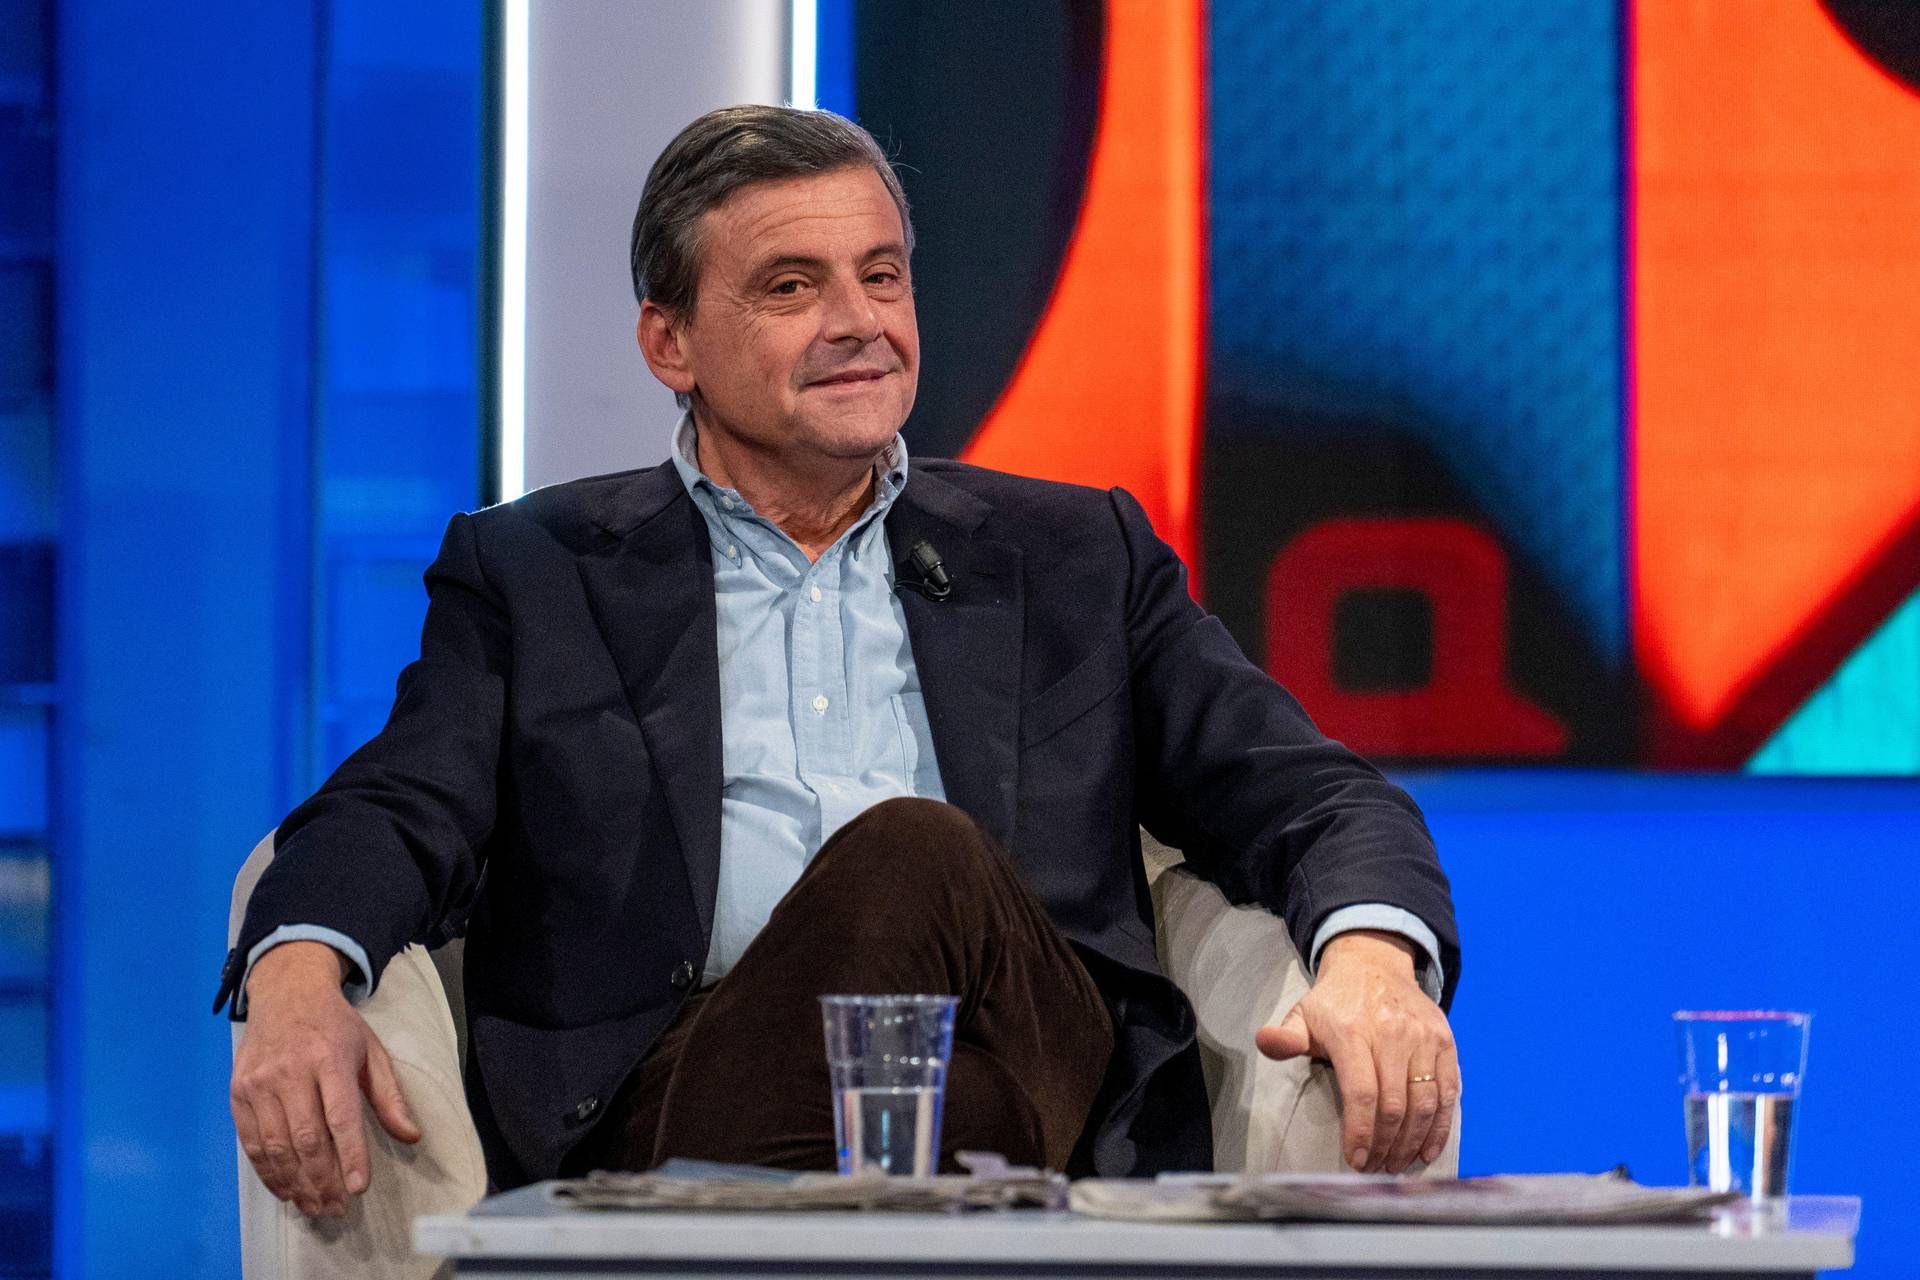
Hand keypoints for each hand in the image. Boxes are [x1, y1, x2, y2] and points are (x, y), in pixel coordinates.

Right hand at [230, 941, 421, 1216]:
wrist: (286, 991)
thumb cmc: (336, 1025)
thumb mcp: (371, 1050)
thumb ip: (389, 1096)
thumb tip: (412, 1136)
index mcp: (331, 1058)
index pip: (341, 1117)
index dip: (350, 1155)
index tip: (359, 1187)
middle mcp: (291, 1072)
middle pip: (306, 1138)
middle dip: (323, 1180)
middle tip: (337, 1208)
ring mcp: (259, 1083)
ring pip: (276, 1147)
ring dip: (295, 1183)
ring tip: (314, 1206)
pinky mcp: (238, 1092)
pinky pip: (252, 1142)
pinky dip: (268, 1172)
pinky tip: (286, 1189)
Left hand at [1254, 929, 1458, 1173]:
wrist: (1374, 964)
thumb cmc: (1335, 1002)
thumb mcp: (1302, 1014)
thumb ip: (1285, 1037)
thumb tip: (1264, 1042)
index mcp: (1352, 1032)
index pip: (1361, 1093)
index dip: (1361, 1132)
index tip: (1356, 1161)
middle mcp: (1391, 1034)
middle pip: (1394, 1104)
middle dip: (1385, 1145)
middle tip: (1376, 1169)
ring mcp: (1422, 1038)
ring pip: (1425, 1102)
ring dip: (1412, 1142)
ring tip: (1397, 1164)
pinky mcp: (1444, 1041)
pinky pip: (1448, 1090)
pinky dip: (1440, 1125)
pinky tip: (1427, 1149)